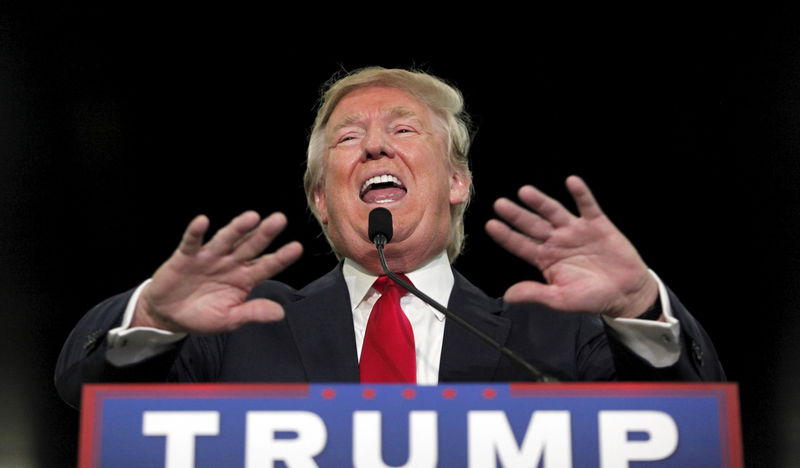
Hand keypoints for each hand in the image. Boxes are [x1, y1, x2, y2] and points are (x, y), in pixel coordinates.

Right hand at [131, 211, 302, 333]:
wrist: (169, 315)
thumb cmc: (202, 315)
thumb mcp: (229, 319)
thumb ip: (252, 313)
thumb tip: (280, 313)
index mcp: (245, 278)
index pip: (267, 266)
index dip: (281, 257)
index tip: (297, 248)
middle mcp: (231, 263)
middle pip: (250, 246)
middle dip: (264, 234)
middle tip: (280, 220)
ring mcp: (209, 257)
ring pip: (226, 239)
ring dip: (237, 228)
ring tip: (251, 217)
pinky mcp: (186, 256)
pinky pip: (192, 242)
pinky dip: (196, 232)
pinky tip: (202, 221)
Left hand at [485, 176, 658, 318]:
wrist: (625, 293)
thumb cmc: (591, 298)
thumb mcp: (561, 299)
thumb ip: (535, 294)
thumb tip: (508, 296)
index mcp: (545, 258)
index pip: (520, 244)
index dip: (506, 235)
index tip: (491, 225)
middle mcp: (556, 240)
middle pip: (532, 224)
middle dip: (517, 215)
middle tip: (500, 204)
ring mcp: (575, 230)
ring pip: (554, 211)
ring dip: (540, 201)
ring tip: (525, 192)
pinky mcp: (597, 224)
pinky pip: (587, 206)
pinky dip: (581, 194)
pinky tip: (572, 182)